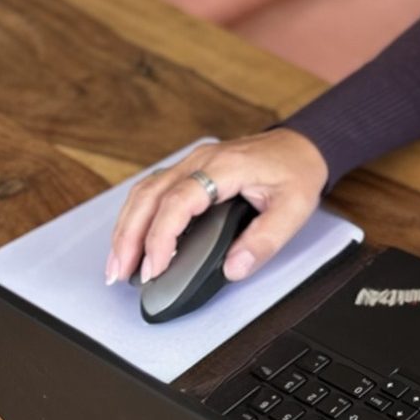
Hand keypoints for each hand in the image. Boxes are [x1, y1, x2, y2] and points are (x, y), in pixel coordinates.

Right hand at [104, 129, 329, 286]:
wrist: (302, 145)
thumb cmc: (297, 172)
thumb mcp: (295, 210)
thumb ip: (265, 241)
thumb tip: (233, 269)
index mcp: (224, 167)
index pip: (178, 202)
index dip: (161, 237)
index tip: (155, 269)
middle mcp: (200, 161)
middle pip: (149, 196)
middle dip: (128, 237)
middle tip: (119, 273)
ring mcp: (192, 163)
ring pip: (143, 193)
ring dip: (125, 228)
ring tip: (117, 264)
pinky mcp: (189, 170)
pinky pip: (152, 191)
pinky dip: (136, 217)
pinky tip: (131, 240)